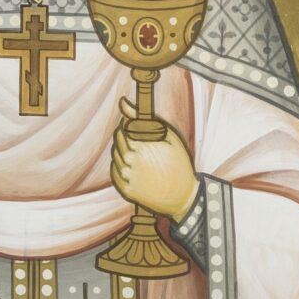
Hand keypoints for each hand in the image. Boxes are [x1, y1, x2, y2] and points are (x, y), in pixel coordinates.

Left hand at [110, 100, 196, 220]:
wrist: (184, 198)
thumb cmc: (180, 164)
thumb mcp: (170, 138)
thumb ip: (145, 118)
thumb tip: (122, 101)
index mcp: (143, 146)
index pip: (124, 127)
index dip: (130, 124)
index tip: (137, 125)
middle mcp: (132, 162)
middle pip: (118, 140)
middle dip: (125, 135)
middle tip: (139, 138)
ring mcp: (129, 177)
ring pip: (115, 155)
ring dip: (123, 150)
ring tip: (141, 153)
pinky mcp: (127, 191)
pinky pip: (115, 172)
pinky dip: (120, 165)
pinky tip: (133, 165)